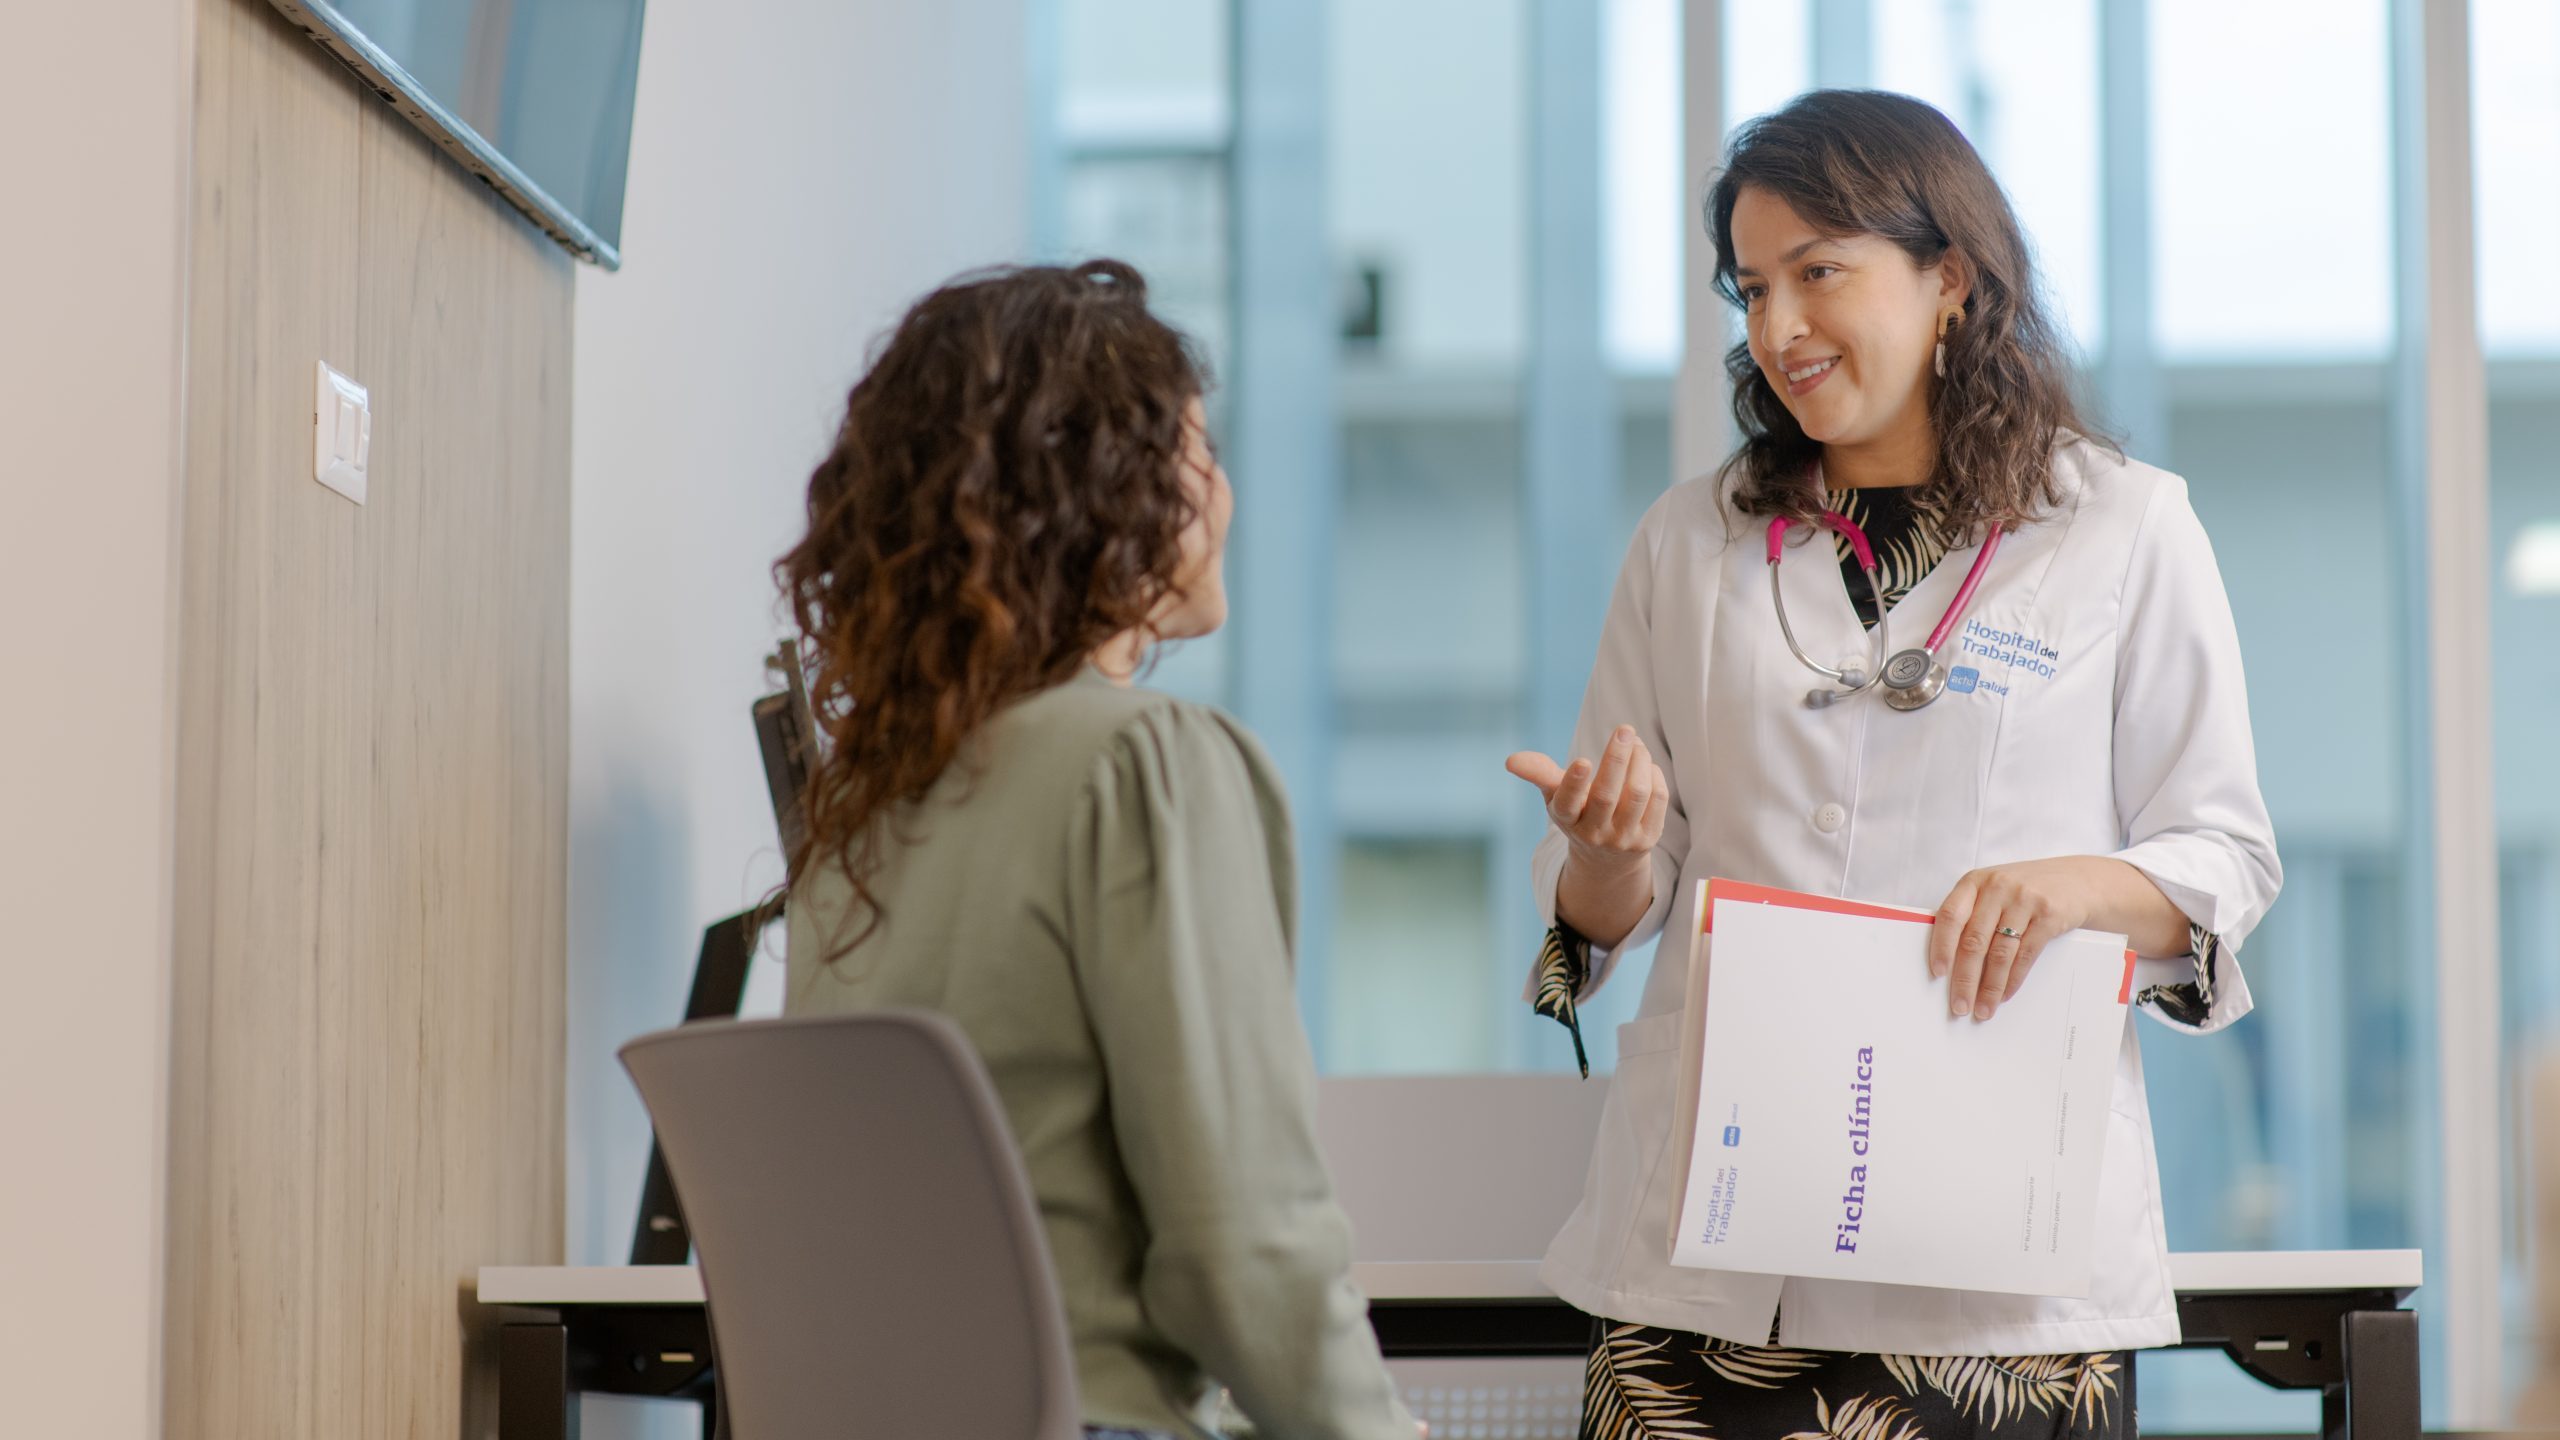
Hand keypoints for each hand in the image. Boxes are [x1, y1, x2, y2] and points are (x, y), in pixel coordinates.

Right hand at [1505, 726, 1667, 872]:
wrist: (1607, 858)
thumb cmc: (1578, 812)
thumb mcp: (1555, 796)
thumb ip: (1539, 773)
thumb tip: (1511, 760)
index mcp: (1566, 819)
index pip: (1567, 804)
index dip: (1574, 783)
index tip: (1582, 760)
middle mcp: (1593, 832)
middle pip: (1606, 795)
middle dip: (1617, 759)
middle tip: (1625, 730)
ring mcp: (1622, 838)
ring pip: (1637, 794)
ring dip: (1640, 761)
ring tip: (1636, 744)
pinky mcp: (1648, 838)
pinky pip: (1657, 800)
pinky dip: (1654, 775)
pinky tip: (1647, 766)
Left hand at [1929, 858, 2111, 1021]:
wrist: (2076, 880)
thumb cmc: (2023, 889)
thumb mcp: (1992, 890)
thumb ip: (1970, 914)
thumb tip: (1948, 961)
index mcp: (1974, 881)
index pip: (1950, 916)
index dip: (1941, 947)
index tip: (1937, 974)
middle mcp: (1997, 887)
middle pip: (1974, 941)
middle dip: (1965, 980)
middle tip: (1960, 1006)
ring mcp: (2024, 900)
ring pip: (2000, 953)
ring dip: (1990, 987)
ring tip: (1983, 1008)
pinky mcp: (2049, 915)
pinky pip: (2026, 955)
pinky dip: (2013, 980)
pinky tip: (2005, 994)